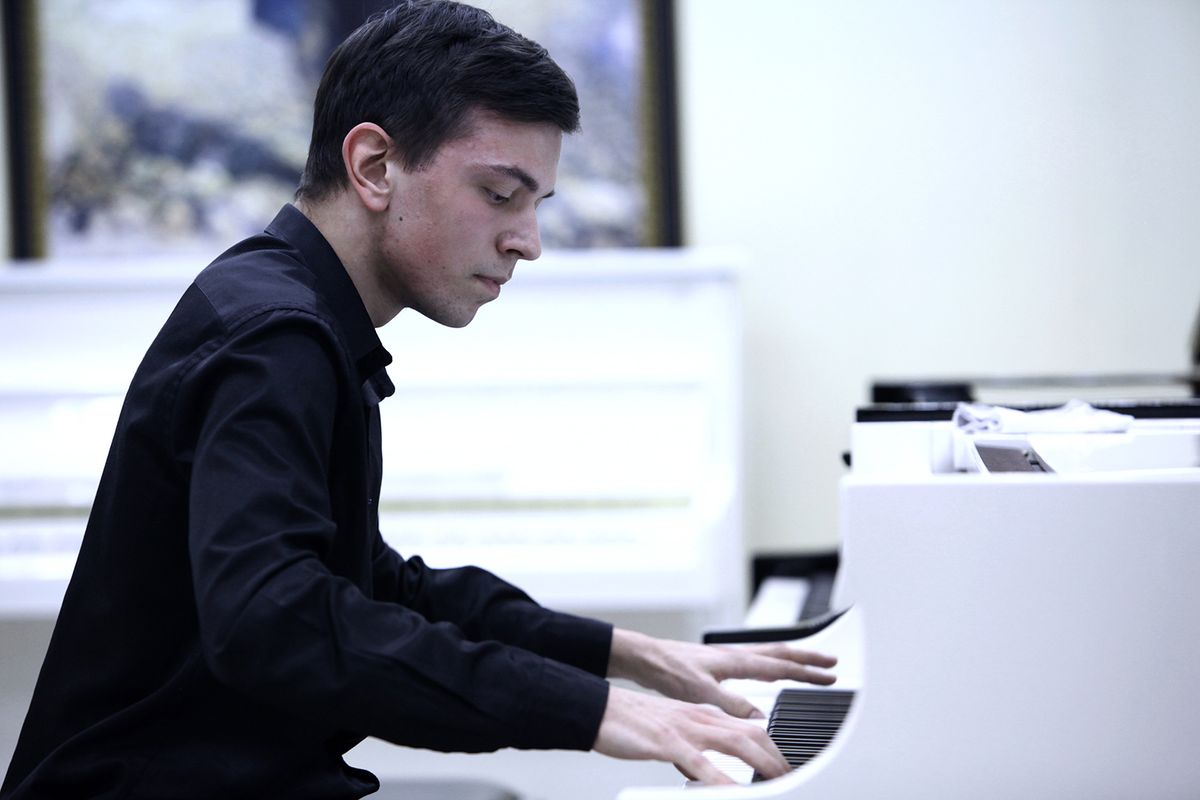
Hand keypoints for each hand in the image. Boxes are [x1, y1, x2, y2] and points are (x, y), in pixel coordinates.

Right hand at [593, 685, 789, 784]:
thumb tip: (712, 774)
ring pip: (737, 743)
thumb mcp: (673, 736)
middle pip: (754, 734)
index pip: (751, 730)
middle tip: (794, 780)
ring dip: (763, 766)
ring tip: (780, 785)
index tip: (787, 770)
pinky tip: (732, 792)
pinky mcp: (668, 742)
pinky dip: (721, 780)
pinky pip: (701, 764)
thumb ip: (696, 750)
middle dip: (778, 759)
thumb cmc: (634, 725)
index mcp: (704, 717)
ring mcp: (687, 729)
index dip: (774, 750)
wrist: (601, 709)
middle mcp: (702, 719)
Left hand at [608, 629, 836, 719]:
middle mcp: (736, 655)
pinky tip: (769, 671)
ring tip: (809, 664)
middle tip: (831, 663)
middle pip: (781, 654)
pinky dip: (771, 663)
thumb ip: (733, 705)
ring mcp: (728, 657)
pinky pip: (755, 660)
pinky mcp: (719, 663)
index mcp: (736, 661)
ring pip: (769, 654)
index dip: (807, 673)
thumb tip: (761, 720)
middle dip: (808, 659)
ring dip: (791, 659)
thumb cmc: (668, 670)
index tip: (830, 675)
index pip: (780, 666)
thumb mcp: (702, 692)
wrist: (646, 658)